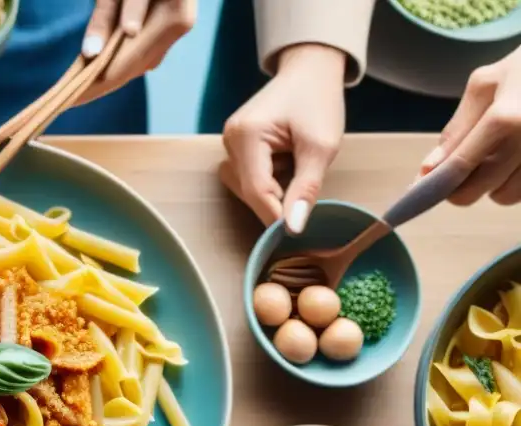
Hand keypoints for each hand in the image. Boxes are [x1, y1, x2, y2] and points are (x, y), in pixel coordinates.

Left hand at [76, 0, 195, 104]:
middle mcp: (180, 24)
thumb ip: (106, 16)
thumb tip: (91, 54)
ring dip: (110, 75)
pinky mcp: (173, 23)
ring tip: (79, 87)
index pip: (126, 63)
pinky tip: (100, 68)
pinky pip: (146, 50)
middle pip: (134, 68)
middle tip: (68, 99)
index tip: (68, 100)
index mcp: (171, 14)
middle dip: (100, 84)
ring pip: (140, 62)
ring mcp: (179, 26)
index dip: (96, 84)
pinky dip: (122, 59)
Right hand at [221, 43, 345, 231]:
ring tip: (296, 171)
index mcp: (246, 134)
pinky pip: (246, 176)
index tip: (297, 231)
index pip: (256, 189)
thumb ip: (306, 188)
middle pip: (247, 191)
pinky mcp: (235, 145)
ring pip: (244, 187)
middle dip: (274, 202)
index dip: (275, 214)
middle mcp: (230, 139)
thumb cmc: (319, 100)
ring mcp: (229, 142)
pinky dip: (268, 181)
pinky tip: (286, 166)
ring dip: (271, 191)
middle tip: (304, 197)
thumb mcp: (321, 146)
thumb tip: (293, 228)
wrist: (310, 69)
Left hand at [420, 47, 520, 205]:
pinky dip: (517, 181)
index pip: (460, 167)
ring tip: (499, 154)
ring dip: (494, 185)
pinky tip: (517, 157)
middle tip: (462, 168)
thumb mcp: (486, 84)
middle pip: (480, 191)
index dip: (436, 185)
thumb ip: (457, 128)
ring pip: (506, 196)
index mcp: (506, 119)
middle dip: (463, 186)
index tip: (420, 191)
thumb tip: (428, 169)